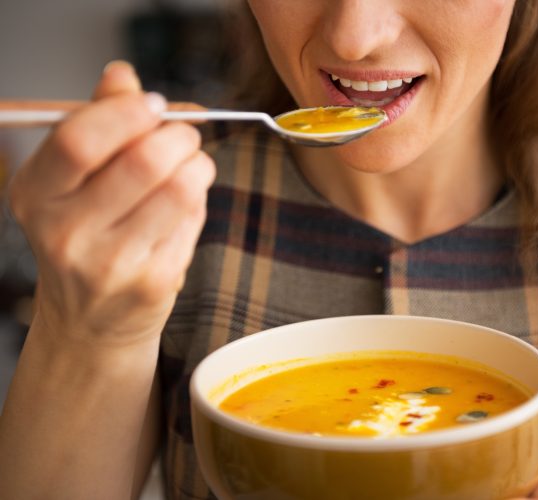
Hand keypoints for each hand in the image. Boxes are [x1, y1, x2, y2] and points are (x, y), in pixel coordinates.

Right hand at [9, 61, 215, 347]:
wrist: (90, 322)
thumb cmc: (87, 237)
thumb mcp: (73, 181)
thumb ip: (98, 122)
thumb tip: (122, 74)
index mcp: (36, 194)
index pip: (81, 139)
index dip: (128, 113)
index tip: (153, 105)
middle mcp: (65, 232)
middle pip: (142, 161)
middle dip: (179, 136)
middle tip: (185, 136)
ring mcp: (110, 263)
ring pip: (180, 189)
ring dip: (198, 165)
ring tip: (192, 166)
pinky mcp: (152, 283)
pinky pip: (194, 220)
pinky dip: (199, 201)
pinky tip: (184, 206)